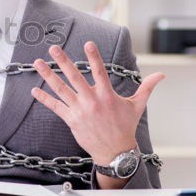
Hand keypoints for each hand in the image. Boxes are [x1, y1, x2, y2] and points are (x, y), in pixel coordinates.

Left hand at [30, 41, 164, 166]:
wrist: (115, 152)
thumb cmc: (126, 127)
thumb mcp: (137, 106)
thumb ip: (147, 87)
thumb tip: (162, 75)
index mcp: (107, 95)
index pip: (100, 71)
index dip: (94, 57)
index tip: (88, 43)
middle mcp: (92, 100)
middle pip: (74, 77)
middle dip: (63, 61)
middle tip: (53, 47)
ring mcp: (80, 110)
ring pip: (61, 89)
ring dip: (48, 75)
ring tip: (37, 62)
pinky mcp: (71, 120)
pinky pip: (55, 107)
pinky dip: (44, 98)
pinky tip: (34, 90)